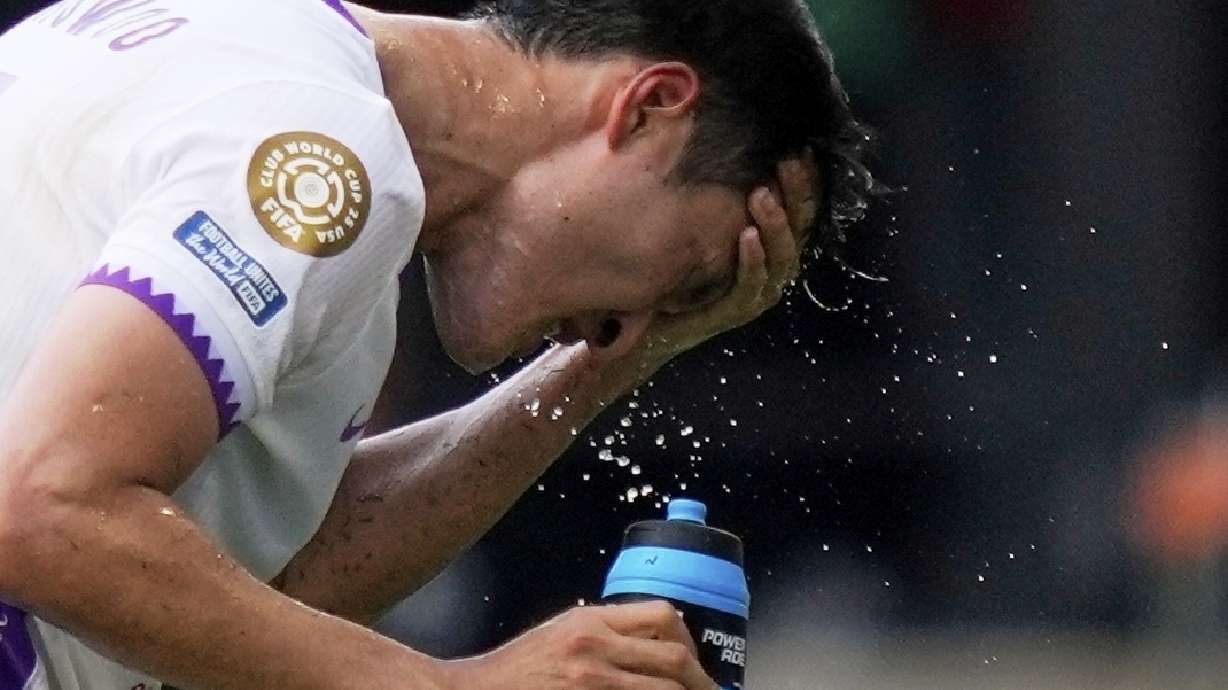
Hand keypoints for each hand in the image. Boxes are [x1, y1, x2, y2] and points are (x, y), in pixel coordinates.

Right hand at [445, 601, 715, 689]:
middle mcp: (593, 648)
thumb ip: (603, 634)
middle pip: (673, 660)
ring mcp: (590, 683)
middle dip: (701, 683)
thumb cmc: (514, 672)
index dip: (690, 643)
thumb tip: (654, 648)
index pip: (662, 616)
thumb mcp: (560, 634)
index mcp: (590, 621)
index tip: (696, 666)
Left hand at [619, 153, 820, 377]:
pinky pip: (751, 286)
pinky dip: (753, 261)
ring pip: (782, 259)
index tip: (802, 147)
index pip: (800, 210)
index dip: (806, 181)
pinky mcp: (733, 312)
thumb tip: (718, 138)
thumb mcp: (699, 224)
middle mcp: (771, 269)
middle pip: (800, 230)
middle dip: (797, 195)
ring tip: (762, 196)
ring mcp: (756, 294)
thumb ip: (716, 194)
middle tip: (788, 162)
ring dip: (776, 225)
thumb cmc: (675, 267)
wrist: (648, 325)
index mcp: (770, 245)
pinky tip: (748, 236)